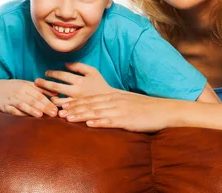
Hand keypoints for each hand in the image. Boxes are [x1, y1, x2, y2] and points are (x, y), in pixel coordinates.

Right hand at [0, 80, 58, 117]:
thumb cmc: (16, 88)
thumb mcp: (28, 85)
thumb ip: (42, 90)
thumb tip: (57, 94)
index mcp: (26, 86)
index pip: (39, 95)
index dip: (48, 102)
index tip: (56, 109)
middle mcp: (19, 92)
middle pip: (33, 100)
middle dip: (44, 107)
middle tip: (53, 114)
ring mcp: (11, 99)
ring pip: (23, 105)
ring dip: (31, 110)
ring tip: (40, 115)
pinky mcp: (4, 106)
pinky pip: (12, 110)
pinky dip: (18, 113)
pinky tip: (25, 117)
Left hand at [34, 62, 113, 106]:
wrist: (109, 101)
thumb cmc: (100, 84)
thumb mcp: (92, 71)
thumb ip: (79, 66)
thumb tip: (65, 63)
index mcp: (80, 80)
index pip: (61, 75)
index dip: (52, 73)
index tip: (46, 73)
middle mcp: (76, 91)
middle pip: (55, 86)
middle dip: (43, 83)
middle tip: (36, 81)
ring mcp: (75, 103)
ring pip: (56, 100)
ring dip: (48, 96)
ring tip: (44, 93)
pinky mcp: (76, 111)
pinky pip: (62, 109)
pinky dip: (55, 106)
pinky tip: (52, 102)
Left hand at [58, 91, 173, 132]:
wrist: (163, 110)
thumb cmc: (144, 107)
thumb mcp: (126, 101)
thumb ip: (113, 103)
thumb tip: (101, 107)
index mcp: (113, 96)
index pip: (90, 98)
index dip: (74, 101)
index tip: (61, 104)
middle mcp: (114, 101)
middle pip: (89, 104)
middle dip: (73, 108)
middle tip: (58, 111)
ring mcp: (120, 110)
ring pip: (96, 112)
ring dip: (81, 115)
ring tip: (68, 118)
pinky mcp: (128, 120)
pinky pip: (111, 121)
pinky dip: (99, 123)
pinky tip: (89, 125)